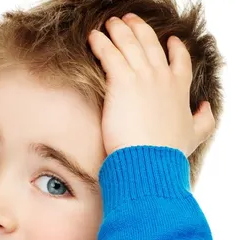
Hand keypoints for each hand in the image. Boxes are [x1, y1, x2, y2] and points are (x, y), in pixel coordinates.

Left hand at [88, 13, 215, 157]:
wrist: (149, 159)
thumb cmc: (168, 152)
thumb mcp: (195, 135)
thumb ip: (204, 119)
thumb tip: (206, 107)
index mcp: (179, 88)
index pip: (180, 60)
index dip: (175, 48)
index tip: (171, 40)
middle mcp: (162, 77)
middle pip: (150, 44)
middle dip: (139, 29)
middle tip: (129, 20)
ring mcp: (142, 77)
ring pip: (129, 44)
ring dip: (118, 30)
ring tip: (110, 22)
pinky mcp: (121, 82)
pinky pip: (109, 54)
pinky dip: (100, 43)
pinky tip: (93, 37)